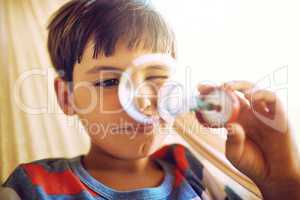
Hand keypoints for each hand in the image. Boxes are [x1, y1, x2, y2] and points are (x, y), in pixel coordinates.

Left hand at [198, 81, 299, 199]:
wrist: (274, 176)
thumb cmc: (253, 164)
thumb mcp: (236, 154)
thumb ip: (233, 141)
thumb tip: (231, 126)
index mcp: (237, 119)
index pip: (224, 101)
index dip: (212, 94)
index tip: (199, 89)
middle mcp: (249, 113)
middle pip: (236, 91)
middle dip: (222, 86)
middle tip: (210, 87)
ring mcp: (263, 113)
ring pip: (253, 90)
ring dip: (240, 85)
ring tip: (228, 88)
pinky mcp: (279, 117)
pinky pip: (272, 100)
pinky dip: (261, 95)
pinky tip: (250, 97)